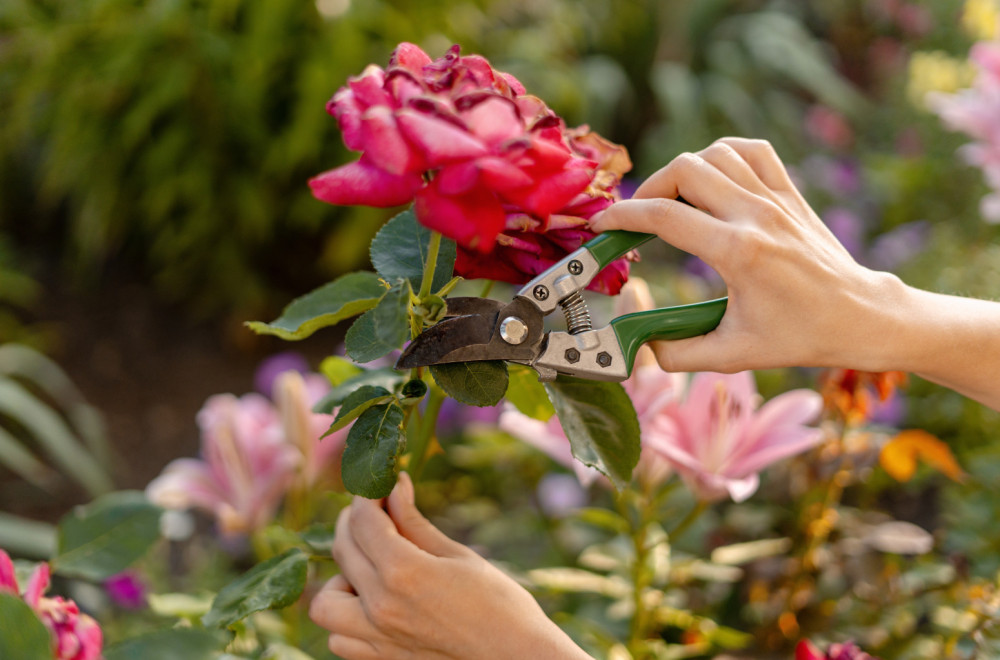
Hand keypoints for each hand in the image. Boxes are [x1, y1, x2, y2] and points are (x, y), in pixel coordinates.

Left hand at [310, 472, 591, 659]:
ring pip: (325, 602)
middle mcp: (380, 607)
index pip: (364, 520)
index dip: (370, 495)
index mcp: (404, 573)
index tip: (383, 486)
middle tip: (379, 513)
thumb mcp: (459, 555)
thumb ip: (414, 523)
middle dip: (355, 521)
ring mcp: (376, 639)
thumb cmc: (500, 605)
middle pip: (343, 549)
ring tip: (372, 567)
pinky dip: (346, 619)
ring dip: (342, 577)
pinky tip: (375, 603)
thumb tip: (394, 486)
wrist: (517, 659)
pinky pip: (339, 639)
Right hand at [591, 137, 907, 373]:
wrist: (861, 317)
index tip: (602, 225)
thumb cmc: (800, 337)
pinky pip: (752, 151)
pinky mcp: (790, 194)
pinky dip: (723, 154)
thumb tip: (638, 346)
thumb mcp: (733, 354)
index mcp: (739, 253)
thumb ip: (677, 352)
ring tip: (672, 201)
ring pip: (715, 154)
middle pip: (685, 171)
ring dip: (683, 172)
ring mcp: (776, 199)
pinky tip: (712, 177)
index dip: (622, 216)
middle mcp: (756, 216)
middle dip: (649, 190)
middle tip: (639, 219)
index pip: (664, 217)